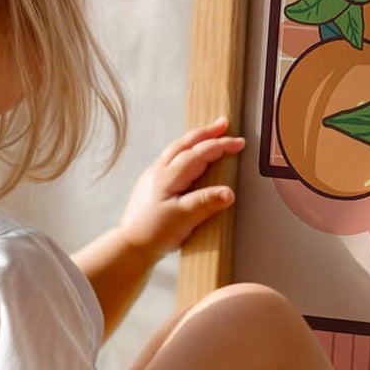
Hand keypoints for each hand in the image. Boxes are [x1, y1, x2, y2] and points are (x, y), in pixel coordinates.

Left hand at [117, 118, 243, 257]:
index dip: (220, 146)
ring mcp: (154, 176)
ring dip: (195, 139)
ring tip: (210, 133)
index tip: (239, 143)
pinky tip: (189, 155)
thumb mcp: (183, 219)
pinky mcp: (152, 184)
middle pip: (185, 144)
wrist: (130, 246)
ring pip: (176, 149)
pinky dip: (185, 150)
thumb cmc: (152, 233)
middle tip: (224, 123)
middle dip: (206, 132)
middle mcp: (159, 171)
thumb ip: (205, 203)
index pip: (198, 153)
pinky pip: (171, 159)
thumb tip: (228, 192)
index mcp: (168, 176)